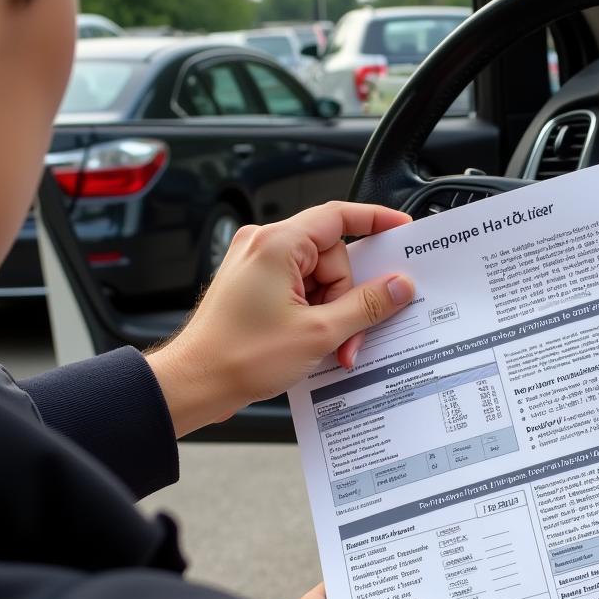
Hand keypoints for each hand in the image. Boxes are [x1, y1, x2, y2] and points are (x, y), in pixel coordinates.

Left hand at [147, 202, 414, 436]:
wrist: (196, 382)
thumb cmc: (240, 357)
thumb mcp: (318, 334)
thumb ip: (366, 306)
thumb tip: (399, 286)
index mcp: (277, 244)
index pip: (339, 216)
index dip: (376, 221)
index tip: (402, 230)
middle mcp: (264, 246)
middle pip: (333, 258)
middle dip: (347, 300)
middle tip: (349, 337)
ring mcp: (256, 266)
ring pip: (318, 279)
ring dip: (332, 314)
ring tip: (328, 349)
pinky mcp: (253, 287)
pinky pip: (300, 290)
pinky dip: (313, 315)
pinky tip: (315, 343)